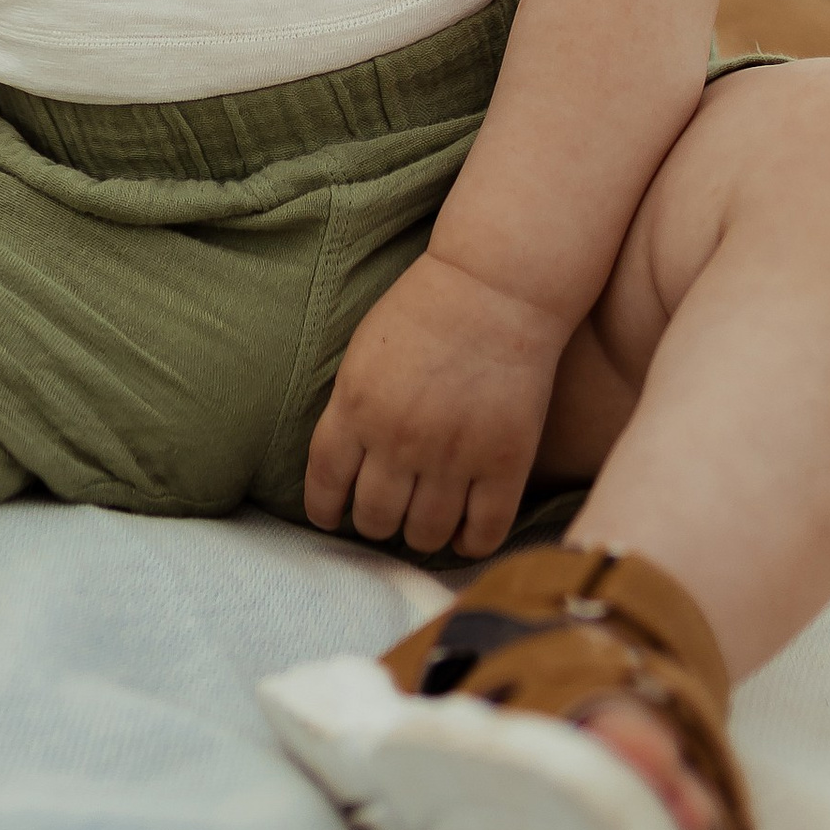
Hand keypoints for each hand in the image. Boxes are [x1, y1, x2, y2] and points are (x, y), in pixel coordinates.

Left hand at [304, 250, 565, 560]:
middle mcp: (399, 440)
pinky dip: (471, 544)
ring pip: (425, 534)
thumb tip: (341, 463)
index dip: (325, 511)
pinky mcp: (504, 462)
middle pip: (375, 518)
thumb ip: (349, 408)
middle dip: (376, 522)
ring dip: (420, 535)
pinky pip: (484, 532)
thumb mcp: (363, 353)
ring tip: (425, 522)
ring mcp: (453, 455)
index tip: (331, 518)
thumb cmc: (426, 309)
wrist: (496, 286)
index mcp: (356, 408)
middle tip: (387, 513)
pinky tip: (466, 533)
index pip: (325, 485)